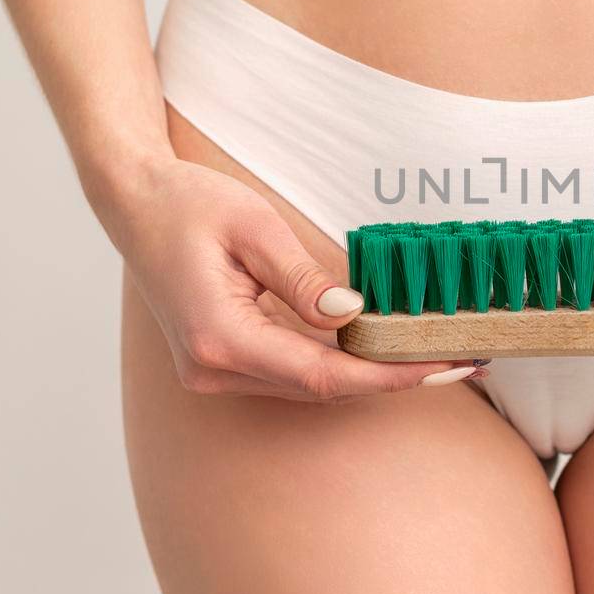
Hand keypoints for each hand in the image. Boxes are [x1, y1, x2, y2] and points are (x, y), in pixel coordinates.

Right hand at [104, 158, 481, 399]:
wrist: (133, 203)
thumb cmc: (189, 204)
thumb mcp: (255, 226)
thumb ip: (304, 278)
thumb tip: (354, 317)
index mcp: (219, 336)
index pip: (321, 375)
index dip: (386, 376)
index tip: (439, 366)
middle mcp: (213, 368)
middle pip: (320, 389)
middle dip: (391, 378)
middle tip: (460, 360)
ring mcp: (212, 371)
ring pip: (308, 386)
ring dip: (369, 374)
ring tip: (433, 354)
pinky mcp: (220, 362)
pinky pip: (290, 373)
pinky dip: (338, 363)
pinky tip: (381, 349)